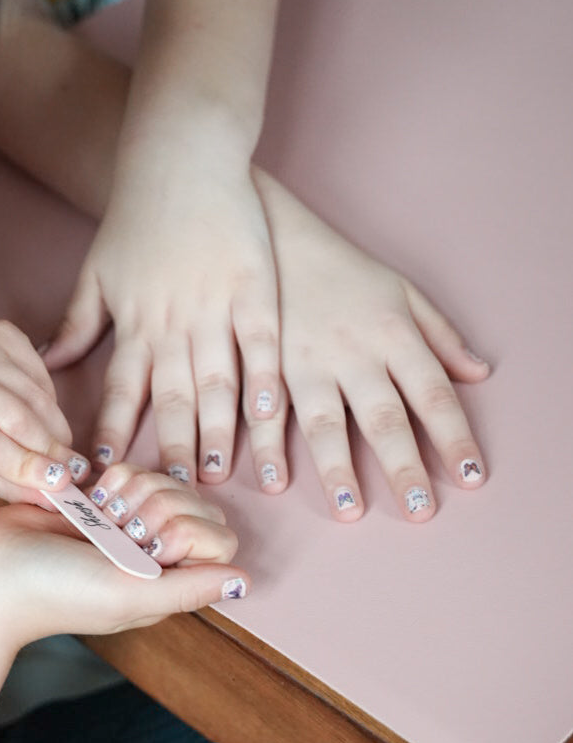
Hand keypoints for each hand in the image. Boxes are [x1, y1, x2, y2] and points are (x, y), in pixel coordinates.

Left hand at [0, 318, 90, 504]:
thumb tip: (49, 496)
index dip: (23, 464)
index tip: (58, 485)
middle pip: (14, 415)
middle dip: (49, 448)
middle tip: (73, 473)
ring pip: (34, 395)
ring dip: (55, 428)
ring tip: (62, 450)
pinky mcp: (1, 330)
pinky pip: (41, 373)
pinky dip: (50, 402)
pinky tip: (43, 416)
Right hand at [0, 465, 248, 648]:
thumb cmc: (53, 593)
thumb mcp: (127, 595)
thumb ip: (188, 588)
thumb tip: (246, 582)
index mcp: (168, 584)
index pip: (218, 539)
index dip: (189, 530)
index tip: (150, 545)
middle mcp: (154, 555)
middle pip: (195, 504)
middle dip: (159, 505)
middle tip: (120, 529)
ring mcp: (128, 525)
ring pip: (166, 481)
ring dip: (134, 491)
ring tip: (102, 517)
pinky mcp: (101, 500)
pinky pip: (132, 470)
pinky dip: (115, 478)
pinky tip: (90, 500)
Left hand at [43, 164, 279, 486]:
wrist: (181, 158)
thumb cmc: (137, 215)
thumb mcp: (97, 271)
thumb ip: (77, 324)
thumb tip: (45, 363)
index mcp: (133, 322)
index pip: (118, 391)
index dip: (113, 434)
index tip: (107, 474)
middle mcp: (171, 324)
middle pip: (169, 400)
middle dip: (168, 452)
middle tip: (170, 497)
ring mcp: (215, 307)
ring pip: (215, 382)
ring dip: (215, 432)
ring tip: (216, 475)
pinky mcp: (253, 289)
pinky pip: (260, 345)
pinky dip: (265, 382)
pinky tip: (268, 415)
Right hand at [252, 170, 489, 521]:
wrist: (273, 233)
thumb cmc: (342, 267)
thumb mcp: (401, 290)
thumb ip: (441, 334)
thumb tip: (478, 374)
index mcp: (392, 333)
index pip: (433, 393)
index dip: (454, 437)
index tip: (472, 477)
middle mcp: (352, 352)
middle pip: (384, 416)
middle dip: (403, 465)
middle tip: (419, 509)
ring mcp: (305, 360)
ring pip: (325, 421)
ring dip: (337, 468)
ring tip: (350, 509)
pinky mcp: (264, 364)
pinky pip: (267, 413)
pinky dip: (268, 448)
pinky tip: (273, 480)